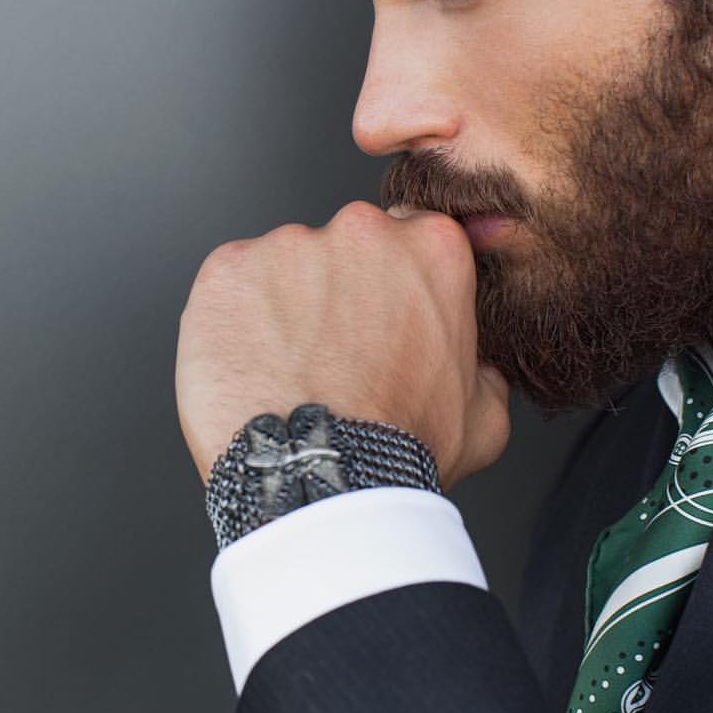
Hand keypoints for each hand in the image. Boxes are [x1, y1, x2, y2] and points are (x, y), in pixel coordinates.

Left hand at [175, 200, 510, 489]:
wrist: (322, 482)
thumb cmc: (399, 449)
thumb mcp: (483, 415)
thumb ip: (482, 367)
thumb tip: (478, 367)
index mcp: (432, 248)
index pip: (410, 236)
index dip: (392, 282)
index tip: (379, 317)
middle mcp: (362, 230)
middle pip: (345, 246)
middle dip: (337, 290)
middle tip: (332, 354)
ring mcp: (289, 245)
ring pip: (285, 265)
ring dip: (284, 306)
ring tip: (288, 371)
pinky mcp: (229, 268)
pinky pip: (230, 284)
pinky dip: (234, 319)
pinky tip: (250, 366)